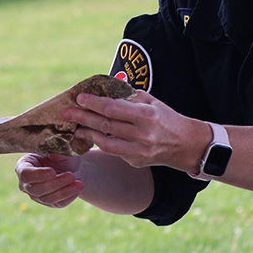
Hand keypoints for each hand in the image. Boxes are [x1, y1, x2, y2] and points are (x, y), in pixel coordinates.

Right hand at [15, 153, 82, 207]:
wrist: (71, 166)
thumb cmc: (61, 155)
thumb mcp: (60, 150)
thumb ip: (56, 152)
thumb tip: (53, 155)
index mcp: (23, 165)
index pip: (25, 174)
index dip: (38, 175)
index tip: (53, 172)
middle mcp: (26, 183)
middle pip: (36, 189)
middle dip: (55, 183)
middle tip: (71, 176)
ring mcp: (36, 195)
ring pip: (47, 198)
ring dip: (64, 191)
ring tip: (79, 183)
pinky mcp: (49, 203)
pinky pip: (58, 203)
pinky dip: (69, 196)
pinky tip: (77, 188)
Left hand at [64, 90, 203, 171]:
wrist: (185, 144)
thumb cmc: (164, 117)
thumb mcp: (150, 101)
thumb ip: (128, 97)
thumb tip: (103, 90)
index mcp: (146, 115)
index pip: (113, 108)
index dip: (94, 103)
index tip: (80, 98)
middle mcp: (142, 134)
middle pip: (106, 126)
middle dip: (84, 118)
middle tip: (67, 112)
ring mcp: (139, 151)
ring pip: (106, 143)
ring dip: (87, 134)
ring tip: (75, 127)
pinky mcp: (136, 162)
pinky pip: (113, 152)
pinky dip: (100, 143)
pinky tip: (91, 136)